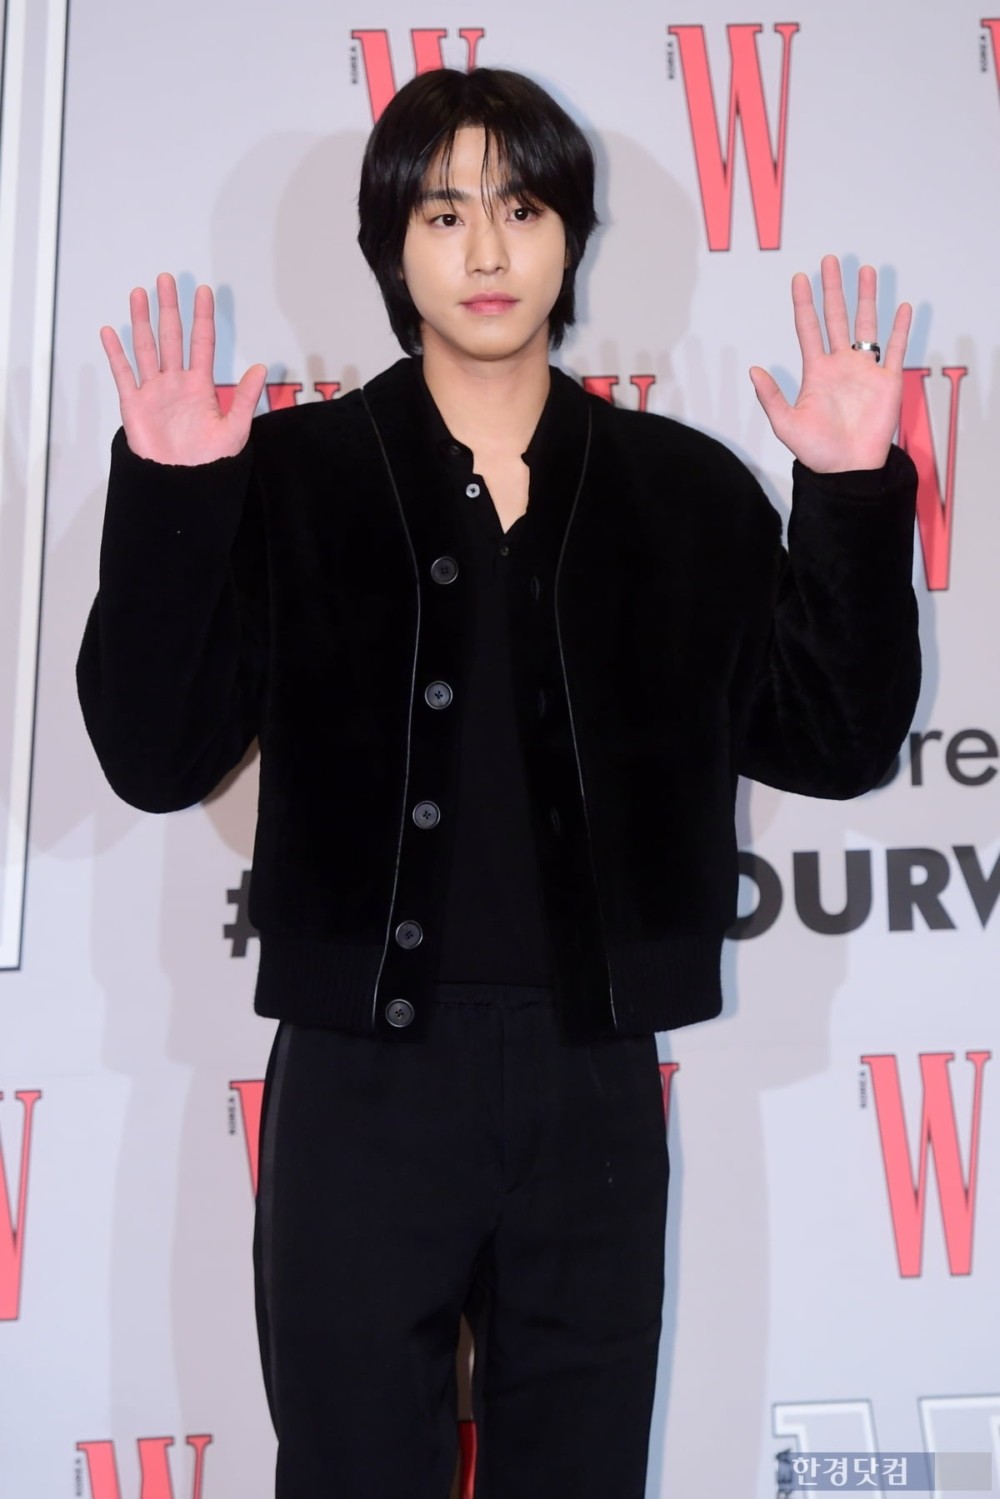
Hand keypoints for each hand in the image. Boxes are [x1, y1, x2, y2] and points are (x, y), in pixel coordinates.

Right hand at [100, 273, 266, 464]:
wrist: (183, 486)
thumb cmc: (210, 463)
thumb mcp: (235, 429)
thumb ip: (246, 398)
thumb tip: (261, 367)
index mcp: (201, 387)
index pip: (202, 343)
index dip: (202, 317)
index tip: (203, 291)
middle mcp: (176, 383)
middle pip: (171, 337)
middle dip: (169, 308)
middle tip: (167, 279)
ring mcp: (154, 392)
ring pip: (146, 348)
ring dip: (141, 321)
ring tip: (139, 293)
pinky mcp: (134, 405)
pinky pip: (123, 374)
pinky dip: (115, 353)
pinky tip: (110, 331)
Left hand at [749, 254, 911, 472]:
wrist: (846, 470)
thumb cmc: (816, 452)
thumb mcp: (786, 424)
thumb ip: (771, 397)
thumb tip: (753, 370)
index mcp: (816, 371)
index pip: (808, 328)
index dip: (804, 303)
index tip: (799, 277)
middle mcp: (840, 365)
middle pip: (836, 318)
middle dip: (833, 289)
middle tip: (830, 260)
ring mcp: (865, 371)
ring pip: (866, 325)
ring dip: (866, 299)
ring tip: (867, 270)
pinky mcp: (888, 382)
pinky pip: (895, 350)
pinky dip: (899, 329)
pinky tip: (903, 307)